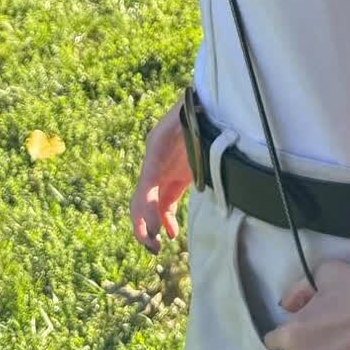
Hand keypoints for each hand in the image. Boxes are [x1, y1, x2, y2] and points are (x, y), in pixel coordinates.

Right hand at [130, 100, 192, 253]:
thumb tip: (176, 174)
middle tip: (152, 245)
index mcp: (155, 150)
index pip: (145, 189)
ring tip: (157, 246)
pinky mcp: (179, 176)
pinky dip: (166, 219)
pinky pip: (166, 201)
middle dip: (142, 224)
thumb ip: (186, 146)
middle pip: (141, 199)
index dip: (146, 212)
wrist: (208, 103)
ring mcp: (166, 170)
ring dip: (152, 225)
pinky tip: (172, 233)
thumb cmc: (200, 112)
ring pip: (152, 204)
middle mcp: (155, 162)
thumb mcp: (191, 126)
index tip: (153, 232)